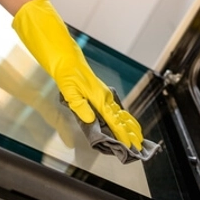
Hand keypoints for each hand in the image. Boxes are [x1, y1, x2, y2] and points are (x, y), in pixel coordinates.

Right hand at [11, 0, 144, 150]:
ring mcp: (98, 93)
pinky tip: (116, 120)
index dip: (123, 130)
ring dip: (124, 125)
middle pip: (118, 117)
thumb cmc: (67, 70)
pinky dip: (112, 114)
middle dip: (128, 130)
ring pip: (115, 112)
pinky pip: (106, 105)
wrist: (60, 55)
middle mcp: (100, 96)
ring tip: (134, 137)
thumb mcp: (71, 90)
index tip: (132, 142)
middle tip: (139, 145)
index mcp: (97, 96)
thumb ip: (80, 105)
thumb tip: (90, 119)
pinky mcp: (93, 89)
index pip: (113, 117)